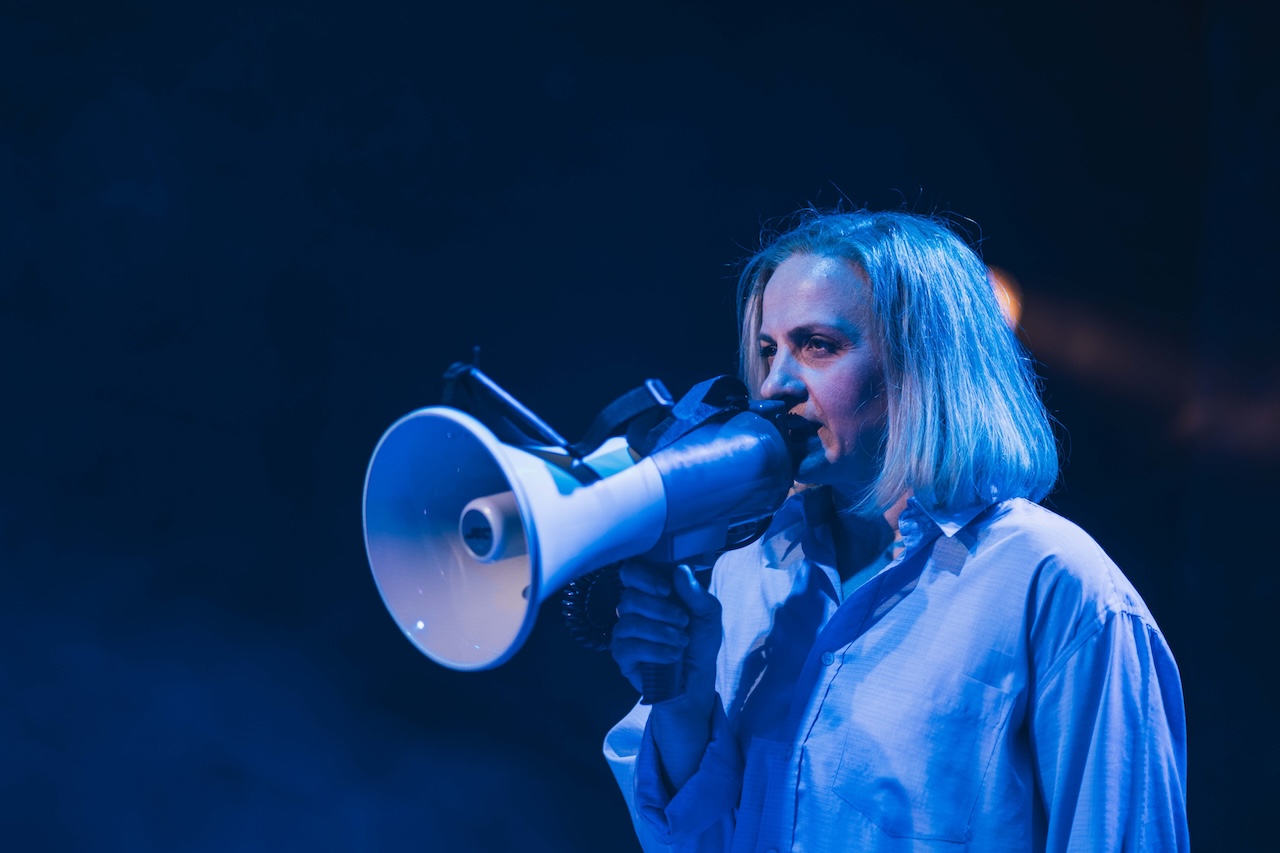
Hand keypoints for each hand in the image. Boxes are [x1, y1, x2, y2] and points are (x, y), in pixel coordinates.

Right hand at [611, 561, 722, 789]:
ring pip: (629, 623)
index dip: (644, 577)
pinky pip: (628, 647)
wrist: (697, 679)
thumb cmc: (700, 642)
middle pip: (630, 598)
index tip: (666, 590)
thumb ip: (696, 593)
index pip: (631, 571)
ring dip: (661, 632)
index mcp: (651, 592)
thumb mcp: (708, 614)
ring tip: (681, 642)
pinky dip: (654, 650)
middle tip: (683, 623)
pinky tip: (672, 656)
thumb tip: (680, 571)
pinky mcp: (622, 656)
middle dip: (661, 611)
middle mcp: (633, 610)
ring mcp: (624, 632)